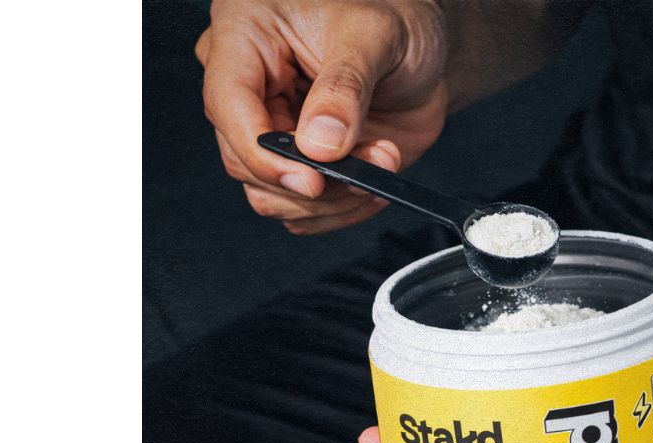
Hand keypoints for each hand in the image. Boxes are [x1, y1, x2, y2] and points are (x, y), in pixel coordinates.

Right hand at [196, 0, 446, 234]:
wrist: (424, 52)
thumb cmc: (395, 20)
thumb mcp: (374, 36)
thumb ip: (345, 88)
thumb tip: (319, 146)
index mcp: (245, 37)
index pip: (228, 105)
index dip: (263, 153)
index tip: (311, 180)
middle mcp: (251, 91)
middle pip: (245, 161)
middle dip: (313, 179)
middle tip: (374, 161)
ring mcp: (274, 133)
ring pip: (272, 196)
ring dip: (335, 198)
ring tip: (384, 158)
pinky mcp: (300, 166)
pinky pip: (302, 212)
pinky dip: (343, 209)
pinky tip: (376, 179)